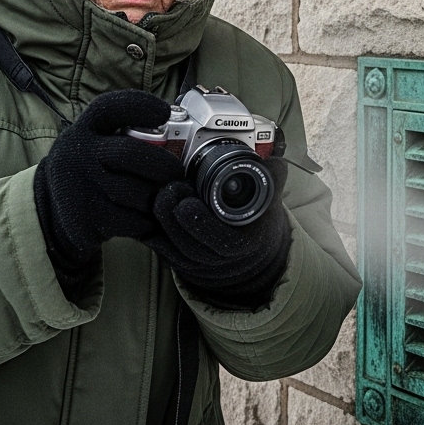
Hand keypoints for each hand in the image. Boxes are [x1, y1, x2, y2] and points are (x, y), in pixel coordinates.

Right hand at [34, 90, 184, 294]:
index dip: (140, 106)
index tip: (163, 112)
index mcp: (84, 129)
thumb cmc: (91, 170)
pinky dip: (148, 222)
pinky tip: (148, 218)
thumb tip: (177, 137)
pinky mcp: (85, 220)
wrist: (53, 211)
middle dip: (164, 164)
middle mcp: (77, 153)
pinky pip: (131, 221)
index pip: (110, 107)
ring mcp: (80, 187)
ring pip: (136, 192)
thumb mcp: (96, 143)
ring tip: (164, 197)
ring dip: (158, 197)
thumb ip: (124, 136)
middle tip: (177, 173)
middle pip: (131, 153)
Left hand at [143, 180, 291, 309]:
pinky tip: (147, 209)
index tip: (187, 202)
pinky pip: (160, 250)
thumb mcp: (268, 204)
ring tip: (160, 195)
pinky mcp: (176, 261)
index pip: (220, 240)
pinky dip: (150, 231)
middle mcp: (216, 259)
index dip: (199, 222)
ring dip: (161, 221)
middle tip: (169, 190)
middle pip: (189, 246)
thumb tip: (276, 161)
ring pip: (171, 250)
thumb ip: (273, 180)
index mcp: (241, 245)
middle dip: (174, 218)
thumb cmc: (254, 224)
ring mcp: (195, 263)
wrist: (246, 257)